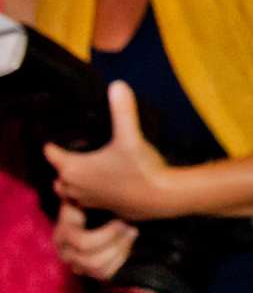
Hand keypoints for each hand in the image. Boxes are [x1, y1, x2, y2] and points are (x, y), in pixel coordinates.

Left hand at [46, 81, 184, 222]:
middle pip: (58, 174)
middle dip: (62, 165)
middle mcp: (75, 186)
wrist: (161, 198)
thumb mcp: (130, 136)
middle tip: (74, 151)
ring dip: (73, 181)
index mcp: (74, 168)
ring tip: (85, 168)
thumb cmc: (140, 169)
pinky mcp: (102, 208)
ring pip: (68, 190)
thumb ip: (122, 111)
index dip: (52, 143)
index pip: (51, 153)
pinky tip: (102, 183)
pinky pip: (84, 201)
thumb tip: (117, 84)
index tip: (56, 135)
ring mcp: (88, 200)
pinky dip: (87, 193)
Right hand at [53, 199, 139, 280]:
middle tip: (130, 228)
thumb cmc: (101, 203)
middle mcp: (65, 251)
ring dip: (120, 251)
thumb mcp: (90, 196)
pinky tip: (127, 245)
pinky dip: (120, 260)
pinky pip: (104, 274)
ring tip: (131, 234)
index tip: (121, 220)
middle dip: (116, 244)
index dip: (107, 235)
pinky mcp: (89, 272)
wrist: (109, 214)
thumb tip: (59, 185)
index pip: (82, 242)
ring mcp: (76, 264)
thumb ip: (77, 192)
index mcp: (63, 233)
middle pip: (91, 260)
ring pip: (98, 268)